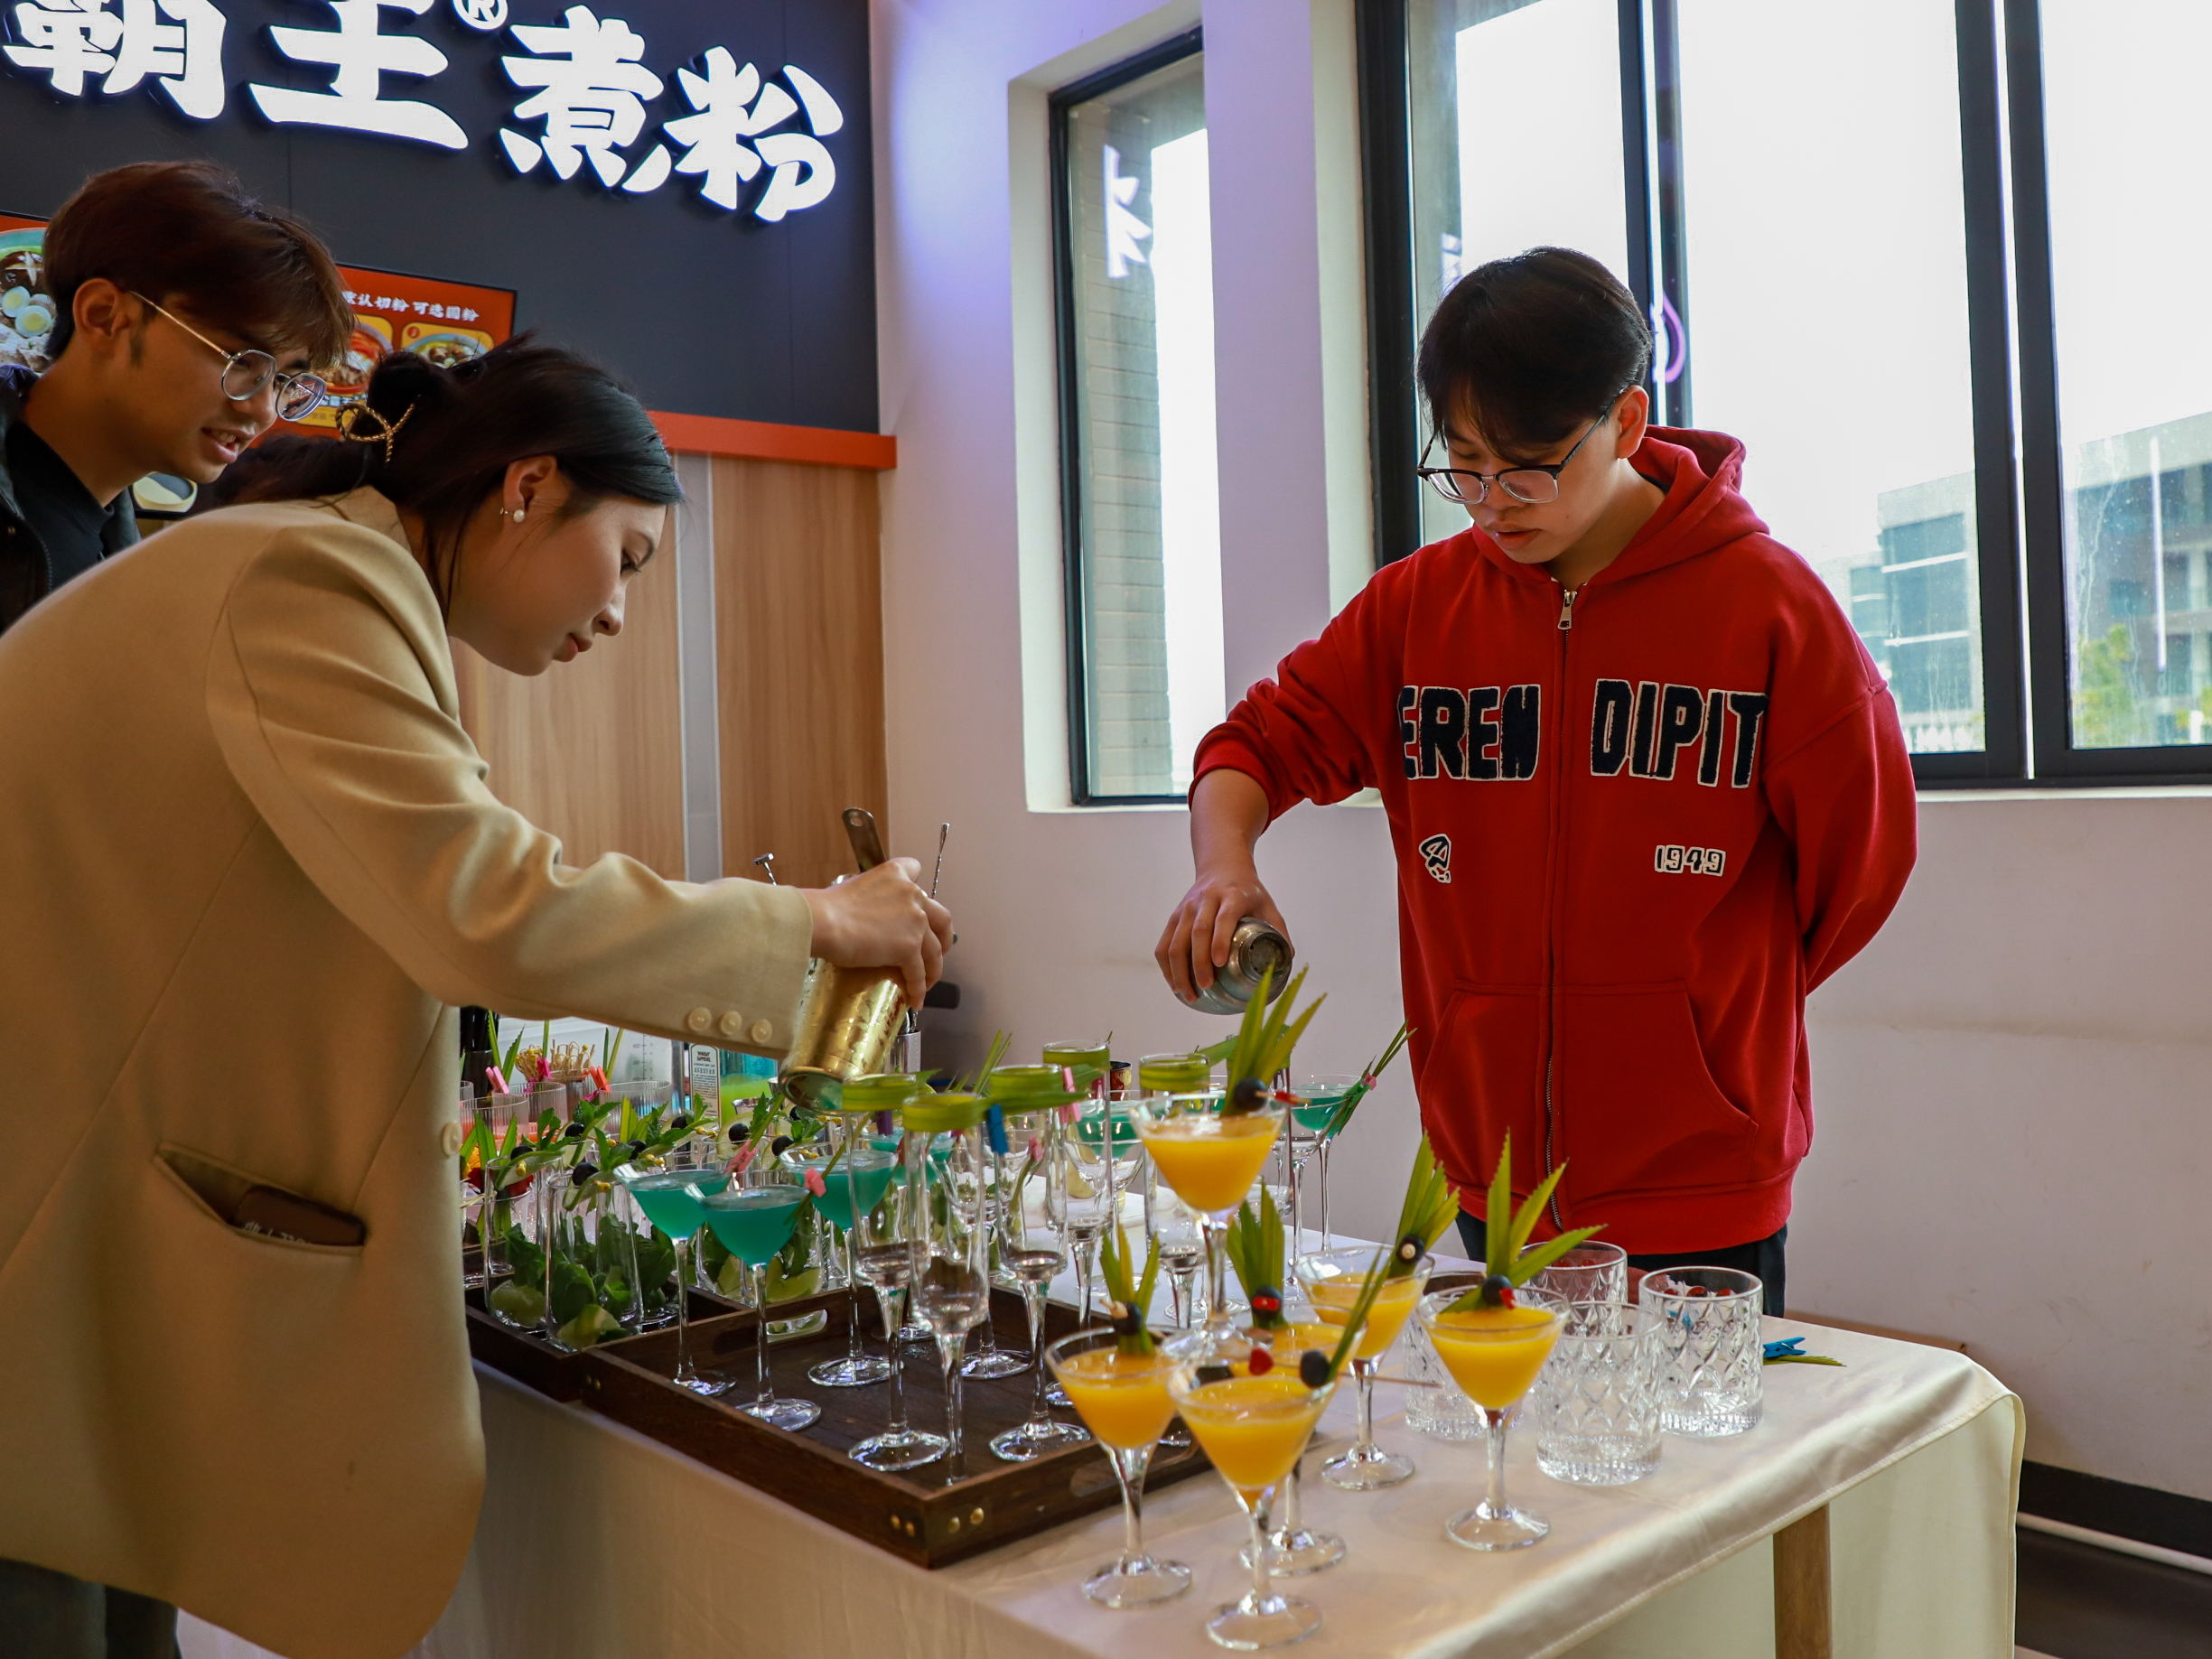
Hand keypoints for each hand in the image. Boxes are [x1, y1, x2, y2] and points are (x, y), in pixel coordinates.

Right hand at [801, 857, 952, 1011]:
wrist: (823, 921)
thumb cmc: (825, 907)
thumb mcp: (853, 888)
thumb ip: (872, 897)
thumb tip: (866, 916)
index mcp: (895, 873)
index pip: (916, 869)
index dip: (917, 889)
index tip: (916, 904)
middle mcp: (912, 893)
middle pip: (941, 918)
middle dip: (944, 936)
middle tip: (938, 950)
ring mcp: (914, 921)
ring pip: (935, 950)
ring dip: (934, 969)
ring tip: (927, 982)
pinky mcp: (909, 947)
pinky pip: (919, 973)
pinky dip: (918, 988)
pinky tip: (915, 1000)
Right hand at [1155, 868, 1289, 1002]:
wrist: (1222, 867)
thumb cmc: (1248, 892)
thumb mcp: (1268, 905)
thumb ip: (1278, 931)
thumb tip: (1286, 961)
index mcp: (1232, 896)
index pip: (1223, 918)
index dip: (1219, 941)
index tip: (1220, 964)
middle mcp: (1205, 900)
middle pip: (1197, 932)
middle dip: (1199, 963)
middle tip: (1206, 987)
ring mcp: (1186, 908)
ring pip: (1175, 941)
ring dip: (1179, 970)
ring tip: (1188, 994)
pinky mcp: (1174, 917)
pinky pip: (1164, 944)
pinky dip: (1166, 967)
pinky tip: (1175, 984)